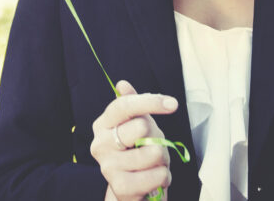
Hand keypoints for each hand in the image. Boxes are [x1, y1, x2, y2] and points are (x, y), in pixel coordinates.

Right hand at [91, 80, 177, 200]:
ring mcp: (108, 166)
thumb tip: (122, 84)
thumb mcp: (139, 126)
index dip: (150, 102)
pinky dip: (163, 177)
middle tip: (153, 147)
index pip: (124, 105)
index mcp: (103, 124)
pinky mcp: (120, 187)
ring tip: (153, 165)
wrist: (133, 190)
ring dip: (162, 160)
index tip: (173, 104)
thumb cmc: (138, 152)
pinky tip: (153, 178)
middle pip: (141, 127)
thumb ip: (134, 105)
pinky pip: (157, 175)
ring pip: (153, 152)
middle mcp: (100, 144)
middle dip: (157, 137)